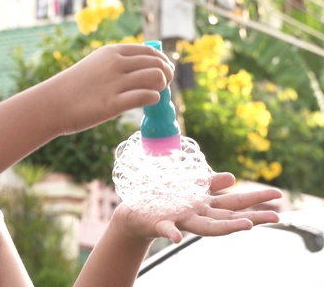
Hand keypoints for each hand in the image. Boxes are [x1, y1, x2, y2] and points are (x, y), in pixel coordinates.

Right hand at [41, 44, 174, 134]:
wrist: (52, 104)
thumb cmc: (74, 87)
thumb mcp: (95, 65)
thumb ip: (118, 63)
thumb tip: (145, 67)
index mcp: (111, 52)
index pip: (150, 51)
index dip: (162, 61)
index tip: (164, 71)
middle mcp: (115, 64)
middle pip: (157, 64)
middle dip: (167, 74)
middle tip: (164, 85)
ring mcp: (114, 84)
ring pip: (156, 77)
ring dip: (162, 87)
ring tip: (155, 94)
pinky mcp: (113, 104)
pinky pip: (147, 96)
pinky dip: (153, 99)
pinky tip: (148, 103)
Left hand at [114, 172, 281, 242]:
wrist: (136, 213)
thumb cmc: (165, 200)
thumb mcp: (190, 189)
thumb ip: (210, 184)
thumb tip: (233, 178)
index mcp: (204, 206)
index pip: (234, 203)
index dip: (255, 200)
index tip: (278, 197)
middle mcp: (197, 216)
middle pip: (227, 217)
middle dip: (252, 217)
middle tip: (276, 217)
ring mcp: (180, 220)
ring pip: (205, 226)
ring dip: (225, 227)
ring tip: (246, 226)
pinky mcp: (160, 223)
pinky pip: (165, 229)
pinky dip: (171, 233)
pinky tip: (176, 237)